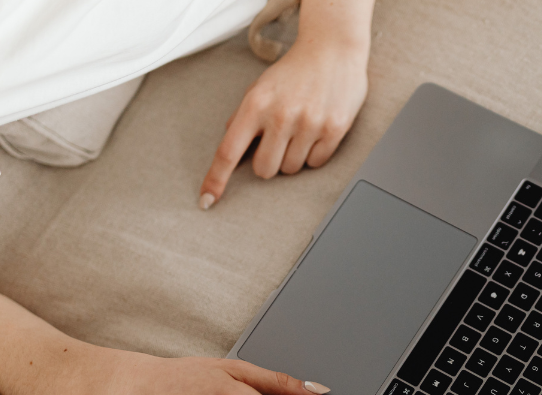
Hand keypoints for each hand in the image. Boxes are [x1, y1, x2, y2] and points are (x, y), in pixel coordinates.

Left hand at [199, 36, 368, 207]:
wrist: (333, 48)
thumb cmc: (294, 71)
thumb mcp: (260, 88)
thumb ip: (243, 117)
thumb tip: (232, 149)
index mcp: (256, 104)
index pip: (228, 151)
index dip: (216, 179)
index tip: (207, 200)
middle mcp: (281, 115)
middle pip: (264, 170)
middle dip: (269, 162)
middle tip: (278, 142)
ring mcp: (309, 123)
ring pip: (292, 169)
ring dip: (293, 157)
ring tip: (300, 130)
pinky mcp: (334, 129)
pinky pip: (316, 162)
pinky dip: (314, 153)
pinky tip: (316, 130)